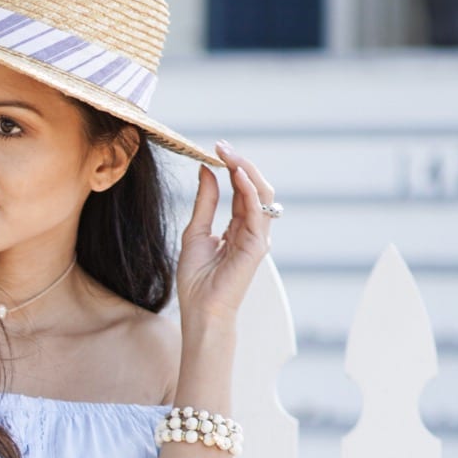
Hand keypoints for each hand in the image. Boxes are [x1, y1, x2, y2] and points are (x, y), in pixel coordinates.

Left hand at [177, 140, 275, 325]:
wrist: (200, 311)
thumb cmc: (197, 280)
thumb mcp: (195, 232)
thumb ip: (205, 202)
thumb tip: (206, 170)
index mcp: (238, 227)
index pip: (242, 190)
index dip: (231, 167)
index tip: (215, 149)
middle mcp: (252, 230)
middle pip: (255, 187)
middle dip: (240, 163)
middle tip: (222, 146)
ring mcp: (257, 238)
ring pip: (262, 195)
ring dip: (246, 171)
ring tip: (229, 154)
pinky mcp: (257, 247)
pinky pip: (258, 212)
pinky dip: (250, 191)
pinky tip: (237, 174)